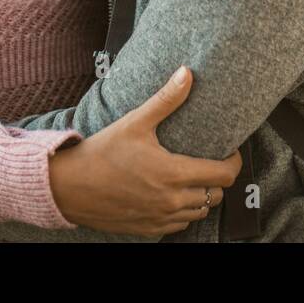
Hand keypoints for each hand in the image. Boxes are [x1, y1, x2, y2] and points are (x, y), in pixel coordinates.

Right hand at [47, 66, 242, 236]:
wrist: (69, 188)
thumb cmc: (101, 153)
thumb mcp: (135, 122)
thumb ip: (166, 99)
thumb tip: (187, 73)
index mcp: (173, 174)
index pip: (224, 175)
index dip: (234, 162)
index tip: (230, 150)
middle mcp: (171, 201)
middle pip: (216, 195)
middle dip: (218, 179)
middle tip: (209, 161)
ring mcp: (160, 218)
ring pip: (200, 212)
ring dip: (202, 196)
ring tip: (192, 177)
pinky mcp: (148, 229)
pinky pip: (180, 226)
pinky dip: (183, 212)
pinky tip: (172, 196)